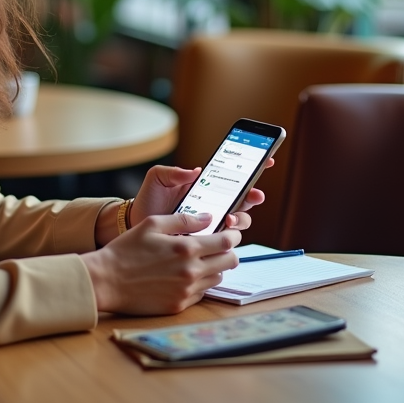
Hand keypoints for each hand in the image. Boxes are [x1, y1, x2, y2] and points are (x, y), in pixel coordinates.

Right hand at [80, 212, 241, 314]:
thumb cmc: (126, 249)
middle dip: (229, 251)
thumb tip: (208, 218)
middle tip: (218, 246)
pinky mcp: (178, 306)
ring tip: (197, 260)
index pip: (227, 242)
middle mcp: (191, 271)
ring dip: (214, 267)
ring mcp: (186, 291)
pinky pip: (201, 294)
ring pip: (218, 278)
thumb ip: (183, 219)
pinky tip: (184, 276)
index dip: (233, 235)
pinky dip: (199, 283)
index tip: (231, 232)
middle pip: (230, 262)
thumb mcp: (152, 224)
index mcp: (186, 248)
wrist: (106, 281)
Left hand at [128, 160, 274, 232]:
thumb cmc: (148, 200)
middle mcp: (214, 206)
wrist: (135, 226)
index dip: (253, 168)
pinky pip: (223, 243)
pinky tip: (220, 235)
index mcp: (206, 187)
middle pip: (244, 202)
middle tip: (250, 196)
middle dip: (252, 197)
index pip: (234, 178)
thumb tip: (195, 170)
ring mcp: (211, 225)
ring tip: (228, 218)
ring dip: (240, 219)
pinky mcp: (205, 242)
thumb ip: (173, 171)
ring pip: (239, 223)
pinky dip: (227, 238)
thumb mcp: (157, 179)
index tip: (267, 159)